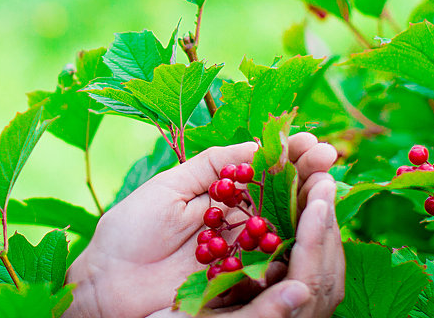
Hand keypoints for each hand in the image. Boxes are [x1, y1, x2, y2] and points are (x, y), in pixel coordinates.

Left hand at [65, 134, 341, 317]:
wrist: (105, 281)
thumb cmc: (130, 231)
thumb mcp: (170, 187)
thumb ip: (212, 166)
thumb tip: (256, 143)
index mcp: (225, 202)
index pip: (267, 177)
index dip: (291, 159)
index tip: (314, 142)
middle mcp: (240, 230)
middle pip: (286, 204)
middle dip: (309, 179)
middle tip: (327, 157)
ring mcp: (242, 260)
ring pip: (288, 236)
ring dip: (309, 210)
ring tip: (322, 185)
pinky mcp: (238, 290)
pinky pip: (271, 274)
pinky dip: (290, 252)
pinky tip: (307, 224)